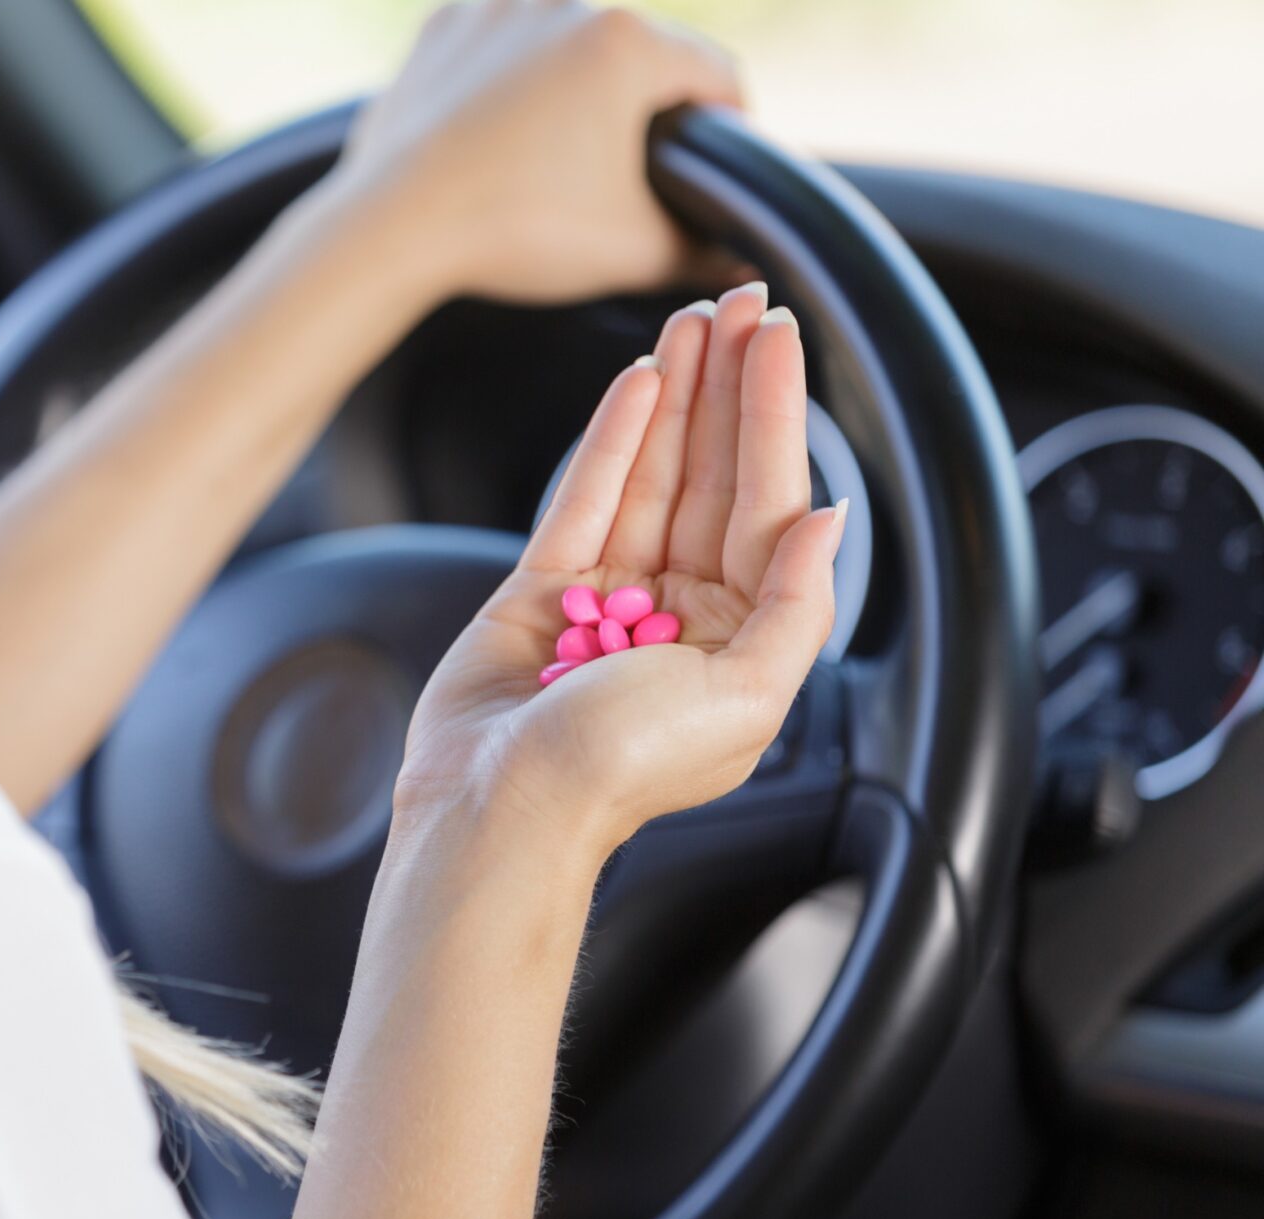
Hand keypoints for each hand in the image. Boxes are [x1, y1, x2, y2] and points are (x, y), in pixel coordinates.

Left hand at [330, 2, 742, 304]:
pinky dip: (512, 85)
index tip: (717, 170)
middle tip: (635, 173)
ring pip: (567, 46)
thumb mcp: (630, 251)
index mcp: (627, 41)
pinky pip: (502, 50)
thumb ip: (703, 252)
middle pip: (639, 53)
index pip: (716, 74)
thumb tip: (748, 267)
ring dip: (578, 89)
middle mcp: (566, 1)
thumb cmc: (518, 231)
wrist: (391, 227)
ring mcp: (498, 7)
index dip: (731, 127)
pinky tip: (502, 138)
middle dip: (647, 108)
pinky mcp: (444, 28)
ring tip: (564, 157)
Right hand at [393, 283, 845, 861]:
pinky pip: (587, 498)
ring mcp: (612, 596)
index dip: (774, 415)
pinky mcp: (547, 589)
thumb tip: (829, 515)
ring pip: (654, 474)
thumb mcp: (743, 698)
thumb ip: (794, 606)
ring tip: (692, 320)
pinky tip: (638, 381)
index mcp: (740, 640)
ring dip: (677, 395)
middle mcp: (684, 611)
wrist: (500, 806)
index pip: (768, 504)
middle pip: (715, 475)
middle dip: (730, 386)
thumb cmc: (618, 771)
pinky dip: (613, 438)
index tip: (778, 336)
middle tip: (741, 302)